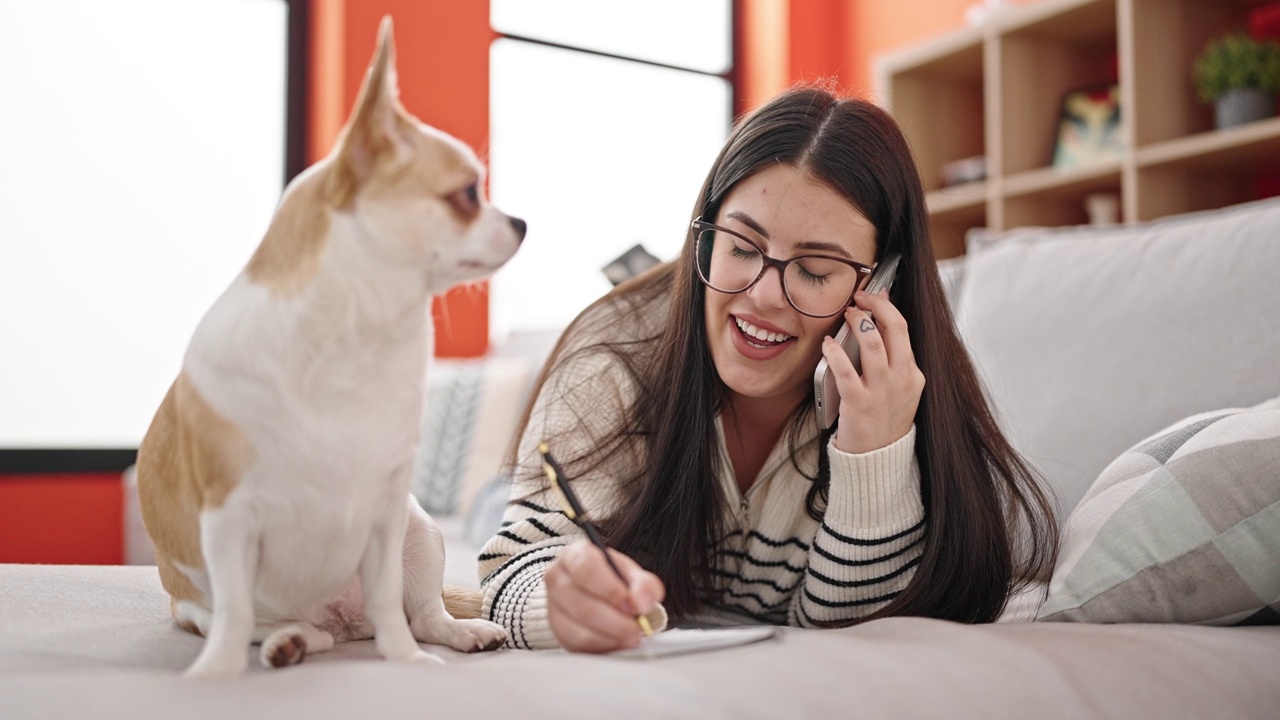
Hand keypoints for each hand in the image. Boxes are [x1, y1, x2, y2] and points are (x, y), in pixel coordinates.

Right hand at [544, 540, 664, 652]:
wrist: (598, 593)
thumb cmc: (614, 580)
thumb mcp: (632, 575)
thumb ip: (644, 585)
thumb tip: (643, 603)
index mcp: (575, 555)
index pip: (587, 569)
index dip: (611, 590)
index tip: (632, 605)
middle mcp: (557, 578)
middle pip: (582, 605)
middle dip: (615, 622)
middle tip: (637, 628)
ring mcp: (552, 606)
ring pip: (578, 630)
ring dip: (610, 637)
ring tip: (631, 637)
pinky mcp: (556, 630)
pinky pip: (577, 645)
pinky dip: (602, 646)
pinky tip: (618, 642)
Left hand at [820, 289, 924, 453]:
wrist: (878, 458)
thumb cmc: (883, 420)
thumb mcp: (900, 389)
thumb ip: (893, 359)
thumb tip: (880, 323)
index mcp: (913, 374)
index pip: (903, 329)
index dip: (887, 306)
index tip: (874, 295)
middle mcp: (901, 379)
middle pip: (895, 328)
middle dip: (876, 305)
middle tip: (859, 298)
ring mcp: (882, 391)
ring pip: (873, 343)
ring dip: (857, 322)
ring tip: (846, 314)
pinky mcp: (859, 403)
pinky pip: (845, 370)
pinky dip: (835, 352)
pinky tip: (828, 344)